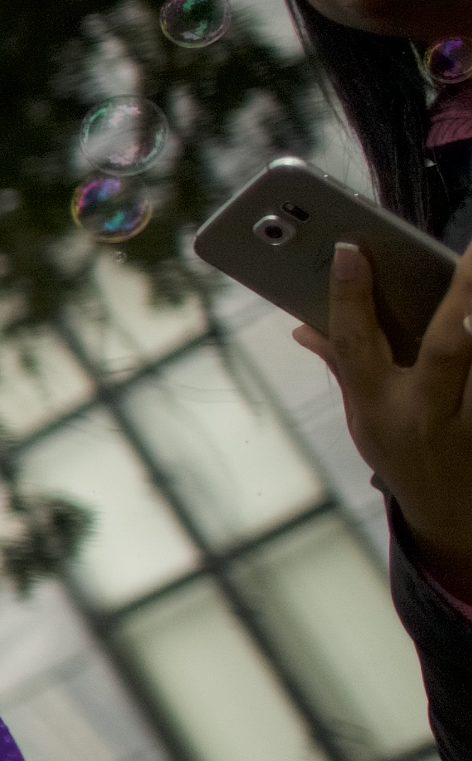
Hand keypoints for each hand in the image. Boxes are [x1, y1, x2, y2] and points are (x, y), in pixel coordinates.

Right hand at [294, 238, 471, 591]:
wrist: (452, 513)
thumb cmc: (404, 457)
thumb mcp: (363, 419)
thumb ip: (344, 367)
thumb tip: (305, 326)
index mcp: (377, 407)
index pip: (356, 344)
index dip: (347, 296)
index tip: (348, 249)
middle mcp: (424, 413)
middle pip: (445, 346)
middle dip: (459, 295)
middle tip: (470, 247)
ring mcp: (468, 419)